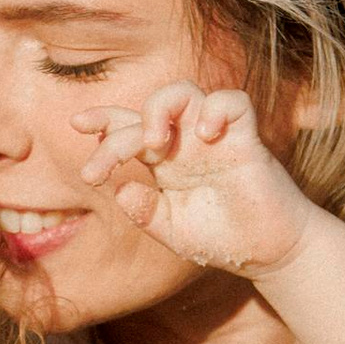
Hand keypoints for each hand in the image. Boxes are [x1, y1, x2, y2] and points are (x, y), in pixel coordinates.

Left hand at [79, 84, 313, 277]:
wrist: (268, 253)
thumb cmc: (221, 237)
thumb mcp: (173, 231)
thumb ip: (145, 213)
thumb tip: (120, 191)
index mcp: (164, 160)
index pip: (128, 126)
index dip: (102, 119)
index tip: (76, 126)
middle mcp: (186, 141)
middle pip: (148, 108)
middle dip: (119, 130)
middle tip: (108, 163)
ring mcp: (215, 138)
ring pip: (185, 91)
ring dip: (160, 109)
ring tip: (154, 145)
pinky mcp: (246, 141)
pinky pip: (234, 102)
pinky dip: (217, 110)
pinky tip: (206, 136)